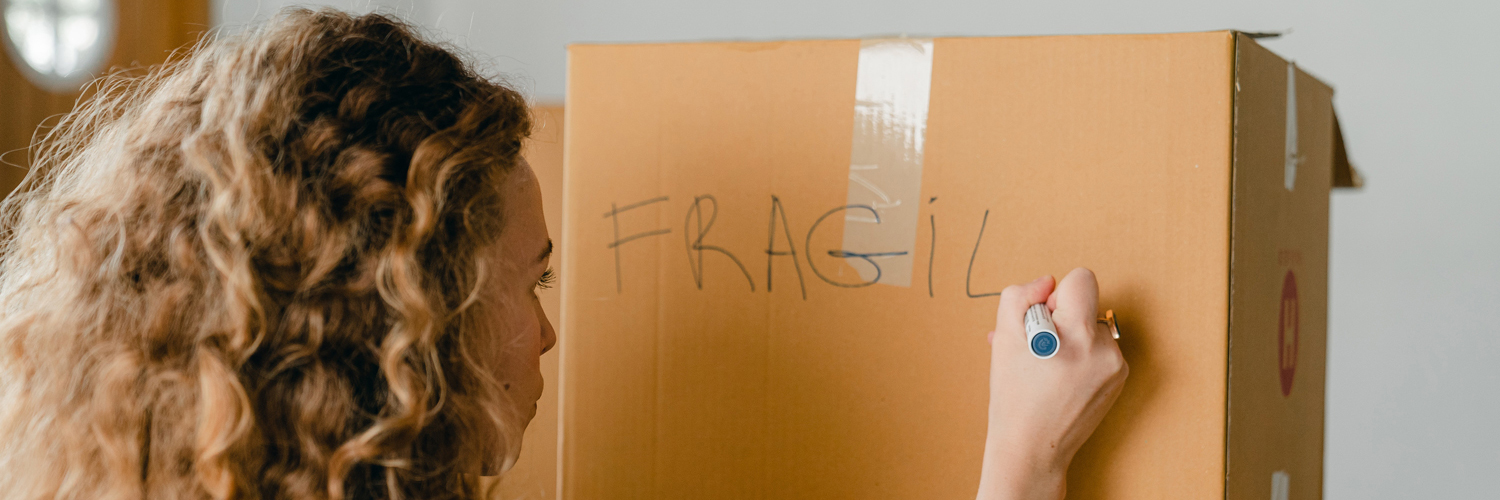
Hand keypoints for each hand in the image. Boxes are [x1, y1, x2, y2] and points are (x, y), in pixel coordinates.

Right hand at [976, 268, 1128, 499]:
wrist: (1030, 448)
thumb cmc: (1014, 395)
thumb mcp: (1005, 338)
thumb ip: (1021, 296)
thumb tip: (1048, 282)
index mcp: (1078, 334)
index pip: (1081, 279)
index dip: (1055, 295)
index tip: (1042, 320)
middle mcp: (1105, 348)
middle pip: (1086, 304)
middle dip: (1062, 318)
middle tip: (1040, 349)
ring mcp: (1116, 367)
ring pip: (1092, 328)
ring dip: (1072, 339)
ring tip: (1049, 368)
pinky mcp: (1118, 381)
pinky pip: (1100, 351)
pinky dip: (1082, 357)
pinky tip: (1062, 379)